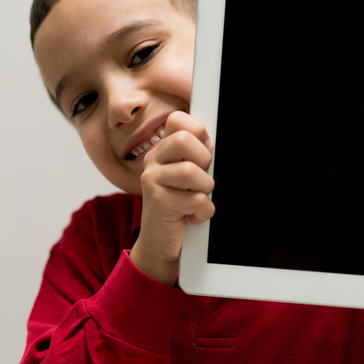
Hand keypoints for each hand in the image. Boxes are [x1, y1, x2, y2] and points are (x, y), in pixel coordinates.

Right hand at [130, 111, 214, 284]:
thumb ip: (197, 156)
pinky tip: (193, 216)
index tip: (204, 154)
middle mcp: (153, 161)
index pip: (178, 120)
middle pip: (184, 140)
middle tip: (202, 179)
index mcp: (162, 150)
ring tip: (198, 200)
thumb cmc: (181, 207)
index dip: (199, 133)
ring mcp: (152, 180)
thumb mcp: (189, 178)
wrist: (162, 243)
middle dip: (204, 161)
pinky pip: (196, 200)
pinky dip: (203, 212)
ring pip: (191, 172)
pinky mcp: (158, 201)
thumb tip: (212, 142)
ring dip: (206, 190)